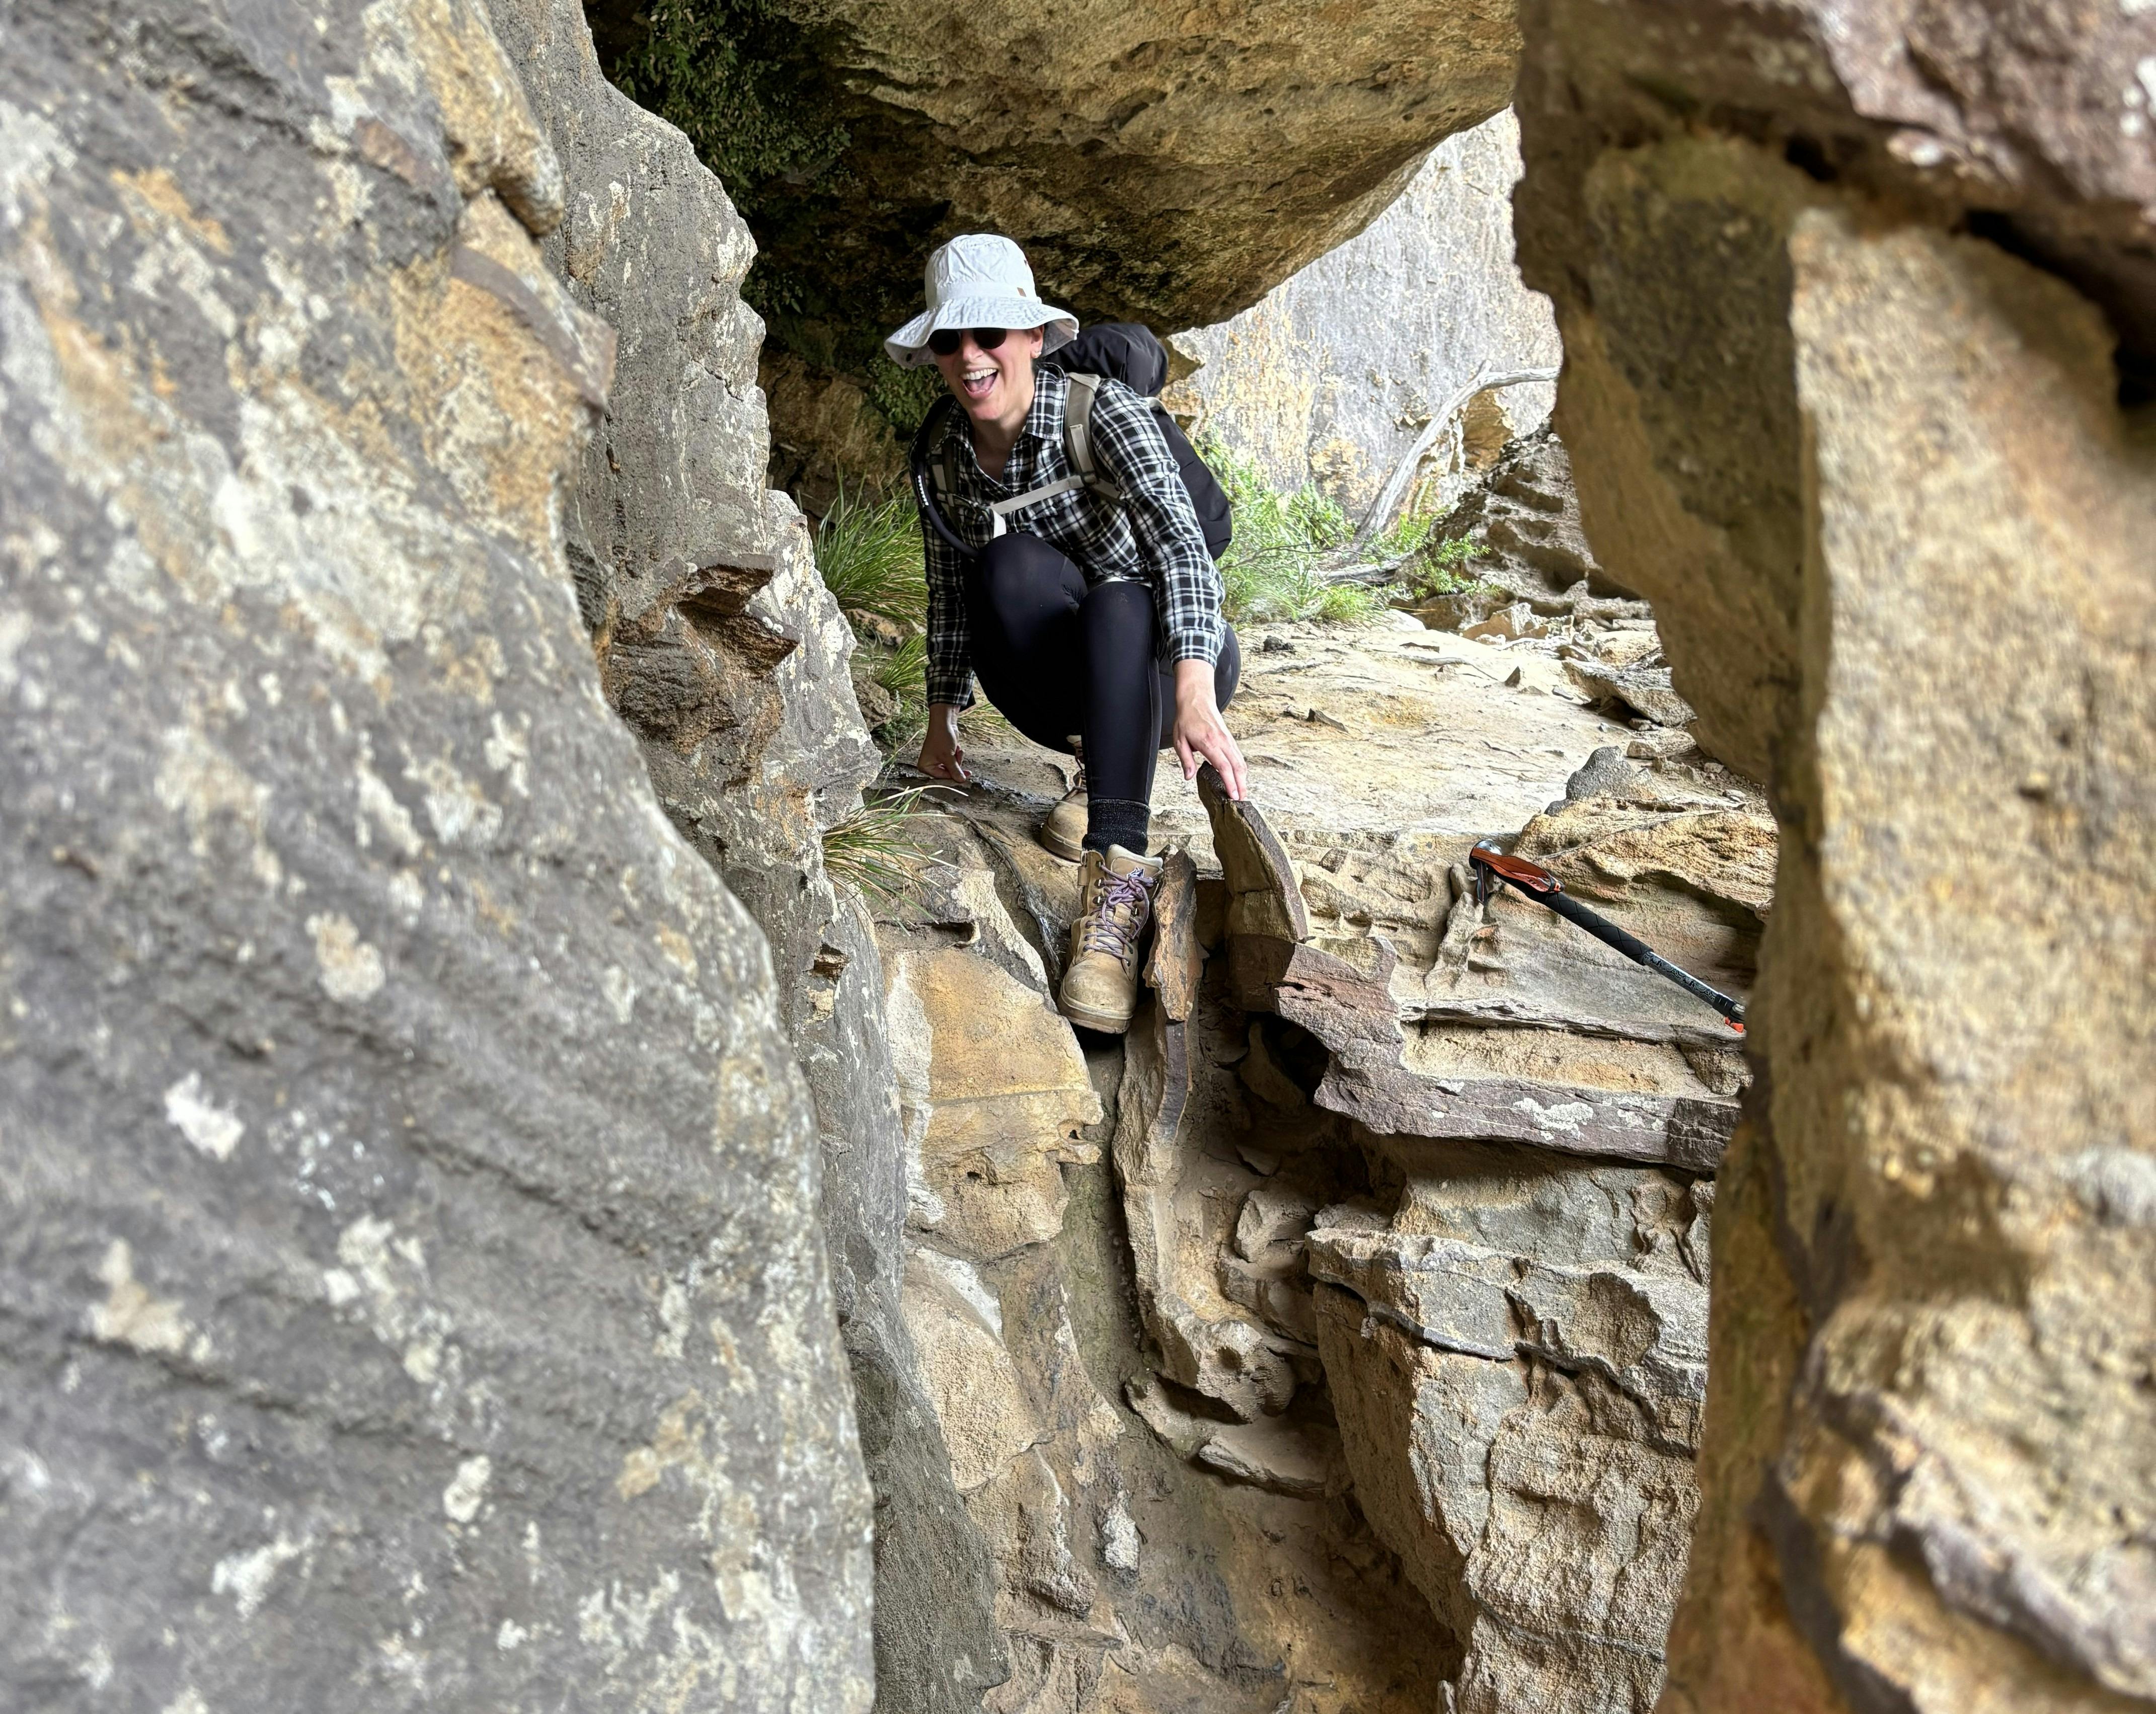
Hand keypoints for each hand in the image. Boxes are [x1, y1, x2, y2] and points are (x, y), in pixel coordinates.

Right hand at [916, 704, 968, 780]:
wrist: (945, 723)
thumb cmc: (941, 737)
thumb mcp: (949, 757)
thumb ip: (955, 770)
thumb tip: (962, 781)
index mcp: (925, 767)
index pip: (942, 777)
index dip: (954, 775)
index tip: (965, 775)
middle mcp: (929, 765)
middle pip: (947, 773)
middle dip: (955, 764)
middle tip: (958, 756)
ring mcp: (937, 760)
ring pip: (952, 768)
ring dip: (957, 759)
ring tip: (956, 750)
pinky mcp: (944, 756)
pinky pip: (953, 762)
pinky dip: (957, 756)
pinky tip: (956, 748)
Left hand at [1171, 659, 1246, 800]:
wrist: (1197, 698)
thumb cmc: (1187, 718)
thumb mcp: (1180, 740)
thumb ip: (1186, 760)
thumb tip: (1189, 776)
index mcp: (1209, 743)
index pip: (1224, 767)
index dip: (1230, 783)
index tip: (1233, 795)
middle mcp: (1222, 741)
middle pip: (1237, 767)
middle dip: (1241, 785)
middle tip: (1241, 800)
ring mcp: (1228, 739)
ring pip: (1241, 762)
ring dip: (1243, 778)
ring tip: (1242, 792)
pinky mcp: (1229, 738)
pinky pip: (1239, 755)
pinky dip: (1241, 768)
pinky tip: (1240, 777)